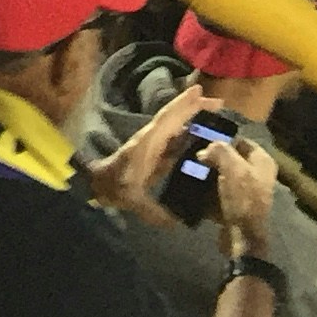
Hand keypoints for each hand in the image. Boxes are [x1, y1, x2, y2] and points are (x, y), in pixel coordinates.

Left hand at [104, 93, 209, 214]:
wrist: (96, 186)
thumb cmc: (113, 187)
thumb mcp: (132, 199)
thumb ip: (154, 212)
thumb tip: (178, 224)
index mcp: (147, 144)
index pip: (167, 120)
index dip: (183, 106)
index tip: (199, 92)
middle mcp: (152, 140)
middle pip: (175, 118)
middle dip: (195, 108)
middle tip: (219, 102)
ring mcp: (154, 146)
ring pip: (176, 128)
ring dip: (194, 119)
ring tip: (215, 115)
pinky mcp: (155, 154)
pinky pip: (175, 140)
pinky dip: (189, 135)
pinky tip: (203, 138)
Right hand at [201, 133, 285, 233]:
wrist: (244, 236)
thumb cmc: (243, 199)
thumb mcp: (233, 169)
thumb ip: (221, 152)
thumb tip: (206, 148)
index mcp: (262, 161)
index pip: (242, 142)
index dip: (223, 142)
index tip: (203, 144)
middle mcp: (258, 174)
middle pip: (232, 161)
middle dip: (213, 160)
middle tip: (193, 159)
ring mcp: (247, 192)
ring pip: (223, 177)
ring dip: (208, 176)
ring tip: (190, 173)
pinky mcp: (236, 206)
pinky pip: (219, 194)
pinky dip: (208, 193)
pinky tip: (193, 190)